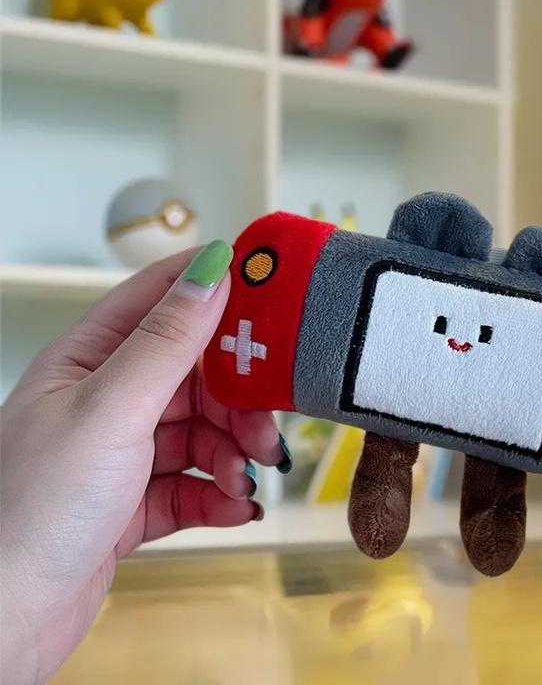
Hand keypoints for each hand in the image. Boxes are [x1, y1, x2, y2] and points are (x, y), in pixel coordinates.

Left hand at [0, 243, 286, 683]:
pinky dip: (221, 495)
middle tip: (263, 429)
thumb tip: (212, 270)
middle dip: (237, 401)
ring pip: (202, 432)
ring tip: (243, 482)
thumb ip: (168, 341)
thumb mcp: (111, 410)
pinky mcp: (134, 501)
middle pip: (196, 375)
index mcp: (89, 359)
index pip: (161, 299)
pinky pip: (194, 484)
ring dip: (233, 456)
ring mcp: (121, 452)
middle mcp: (107, 400)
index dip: (216, 289)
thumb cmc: (30, 510)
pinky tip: (234, 508)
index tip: (271, 293)